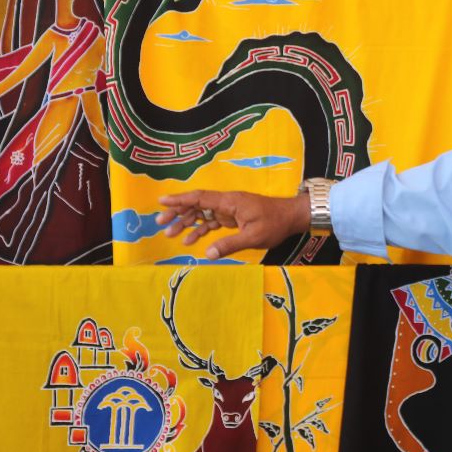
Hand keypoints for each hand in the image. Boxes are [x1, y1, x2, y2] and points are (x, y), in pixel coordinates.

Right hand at [157, 190, 310, 258]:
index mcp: (229, 202)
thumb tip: (207, 254)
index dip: (179, 200)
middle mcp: (226, 203)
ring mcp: (229, 209)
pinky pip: (212, 222)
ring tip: (169, 233)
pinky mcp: (233, 217)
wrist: (291, 217)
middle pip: (196, 204)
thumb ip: (229, 244)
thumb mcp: (253, 236)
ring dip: (186, 222)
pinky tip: (189, 240)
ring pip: (202, 213)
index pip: (199, 198)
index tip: (162, 201)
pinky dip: (200, 229)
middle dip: (177, 213)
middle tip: (160, 223)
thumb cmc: (275, 224)